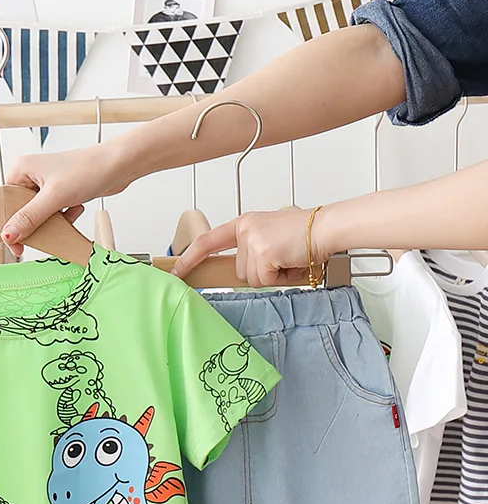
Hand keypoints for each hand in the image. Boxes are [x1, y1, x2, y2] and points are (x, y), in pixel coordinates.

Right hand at [2, 145, 129, 256]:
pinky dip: (64, 217)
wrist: (118, 166)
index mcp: (22, 168)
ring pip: (39, 214)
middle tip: (47, 229)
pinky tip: (74, 209)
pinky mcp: (61, 192)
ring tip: (65, 214)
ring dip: (53, 221)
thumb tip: (9, 234)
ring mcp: (47, 183)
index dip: (9, 224)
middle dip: (36, 222)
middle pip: (21, 210)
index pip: (4, 202)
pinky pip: (54, 213)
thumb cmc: (88, 169)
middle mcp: (32, 174)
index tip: (16, 243)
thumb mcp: (54, 198)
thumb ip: (30, 218)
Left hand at [172, 206, 334, 287]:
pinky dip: (281, 278)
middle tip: (282, 259)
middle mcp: (245, 229)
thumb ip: (252, 252)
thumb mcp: (270, 238)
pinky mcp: (263, 252)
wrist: (328, 228)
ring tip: (289, 260)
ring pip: (252, 278)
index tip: (176, 271)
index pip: (207, 241)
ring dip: (273, 276)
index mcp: (245, 223)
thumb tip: (243, 274)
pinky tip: (292, 263)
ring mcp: (252, 240)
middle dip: (262, 273)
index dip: (190, 258)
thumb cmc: (306, 235)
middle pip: (239, 271)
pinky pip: (265, 280)